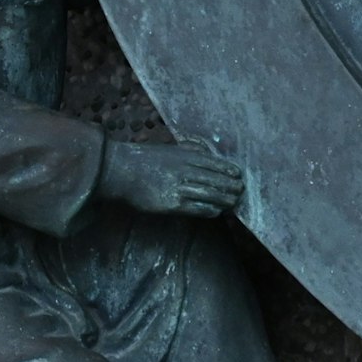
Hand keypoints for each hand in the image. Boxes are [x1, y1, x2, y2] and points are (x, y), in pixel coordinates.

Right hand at [102, 140, 243, 217]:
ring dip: (225, 200)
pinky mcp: (172, 204)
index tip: (238, 175)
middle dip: (232, 187)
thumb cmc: (145, 160)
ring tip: (233, 202)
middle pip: (217, 180)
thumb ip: (190, 152)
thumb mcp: (170, 150)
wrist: (120, 171)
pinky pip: (198, 209)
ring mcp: (179, 188)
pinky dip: (210, 210)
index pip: (216, 164)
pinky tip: (216, 211)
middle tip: (240, 190)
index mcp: (186, 156)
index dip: (230, 171)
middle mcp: (185, 171)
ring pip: (211, 195)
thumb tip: (210, 155)